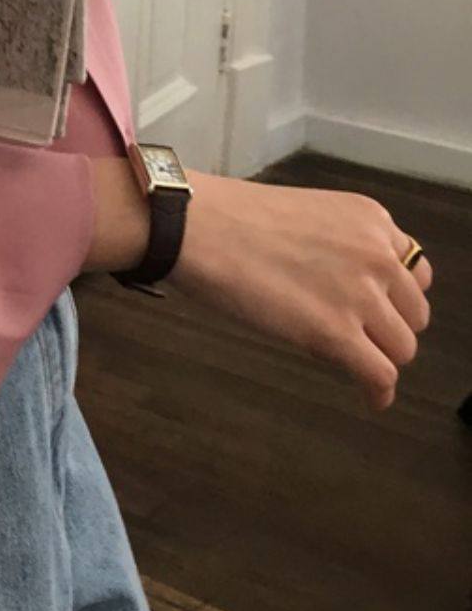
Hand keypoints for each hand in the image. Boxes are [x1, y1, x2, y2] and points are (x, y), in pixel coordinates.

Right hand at [170, 171, 433, 409]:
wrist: (197, 226)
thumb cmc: (228, 218)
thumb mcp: (307, 213)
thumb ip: (339, 243)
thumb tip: (340, 284)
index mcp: (370, 220)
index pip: (415, 271)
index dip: (395, 297)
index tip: (382, 310)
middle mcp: (377, 255)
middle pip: (413, 313)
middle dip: (388, 328)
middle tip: (360, 337)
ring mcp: (360, 295)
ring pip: (401, 347)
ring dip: (379, 357)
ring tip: (354, 362)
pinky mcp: (336, 332)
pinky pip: (379, 375)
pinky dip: (377, 391)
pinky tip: (369, 397)